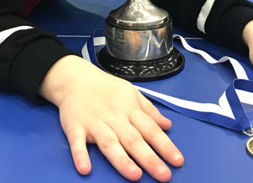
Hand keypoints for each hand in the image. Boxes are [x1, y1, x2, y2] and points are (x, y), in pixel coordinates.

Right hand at [39, 56, 183, 181]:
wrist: (74, 78)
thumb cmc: (106, 89)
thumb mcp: (132, 93)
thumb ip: (149, 111)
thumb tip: (167, 126)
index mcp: (130, 110)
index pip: (151, 130)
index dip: (165, 146)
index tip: (177, 161)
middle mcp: (114, 118)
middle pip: (134, 140)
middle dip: (149, 158)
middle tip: (164, 175)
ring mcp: (94, 123)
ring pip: (109, 143)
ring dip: (122, 159)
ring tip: (134, 175)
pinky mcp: (74, 127)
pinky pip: (77, 142)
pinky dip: (80, 155)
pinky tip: (85, 168)